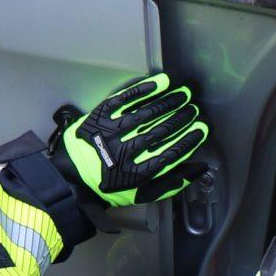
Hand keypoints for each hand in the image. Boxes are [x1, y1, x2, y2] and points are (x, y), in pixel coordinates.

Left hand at [49, 74, 209, 207]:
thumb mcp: (142, 193)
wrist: (73, 176)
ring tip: (184, 94)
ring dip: (169, 101)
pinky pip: (125, 99)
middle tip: (195, 109)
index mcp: (137, 174)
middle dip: (182, 118)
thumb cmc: (112, 186)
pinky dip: (144, 90)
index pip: (170, 154)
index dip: (189, 140)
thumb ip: (171, 183)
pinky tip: (161, 82)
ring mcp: (112, 131)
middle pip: (162, 131)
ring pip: (147, 113)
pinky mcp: (101, 115)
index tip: (202, 129)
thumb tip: (199, 168)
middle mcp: (126, 152)